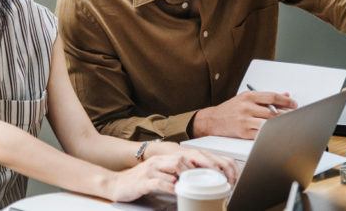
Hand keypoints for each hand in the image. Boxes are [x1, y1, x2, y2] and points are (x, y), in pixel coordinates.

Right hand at [107, 149, 237, 201]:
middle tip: (219, 177)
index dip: (212, 162)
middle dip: (206, 166)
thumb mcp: (164, 174)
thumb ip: (181, 174)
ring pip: (175, 166)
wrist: (118, 183)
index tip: (226, 173)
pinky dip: (170, 186)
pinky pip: (159, 181)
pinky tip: (177, 191)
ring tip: (201, 182)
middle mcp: (164, 160)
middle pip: (188, 157)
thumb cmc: (143, 180)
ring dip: (188, 174)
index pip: (195, 155)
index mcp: (170, 157)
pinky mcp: (145, 180)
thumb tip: (200, 179)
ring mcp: (154, 168)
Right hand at [192, 91, 296, 138]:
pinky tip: (277, 133)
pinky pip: (261, 134)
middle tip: (295, 117)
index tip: (294, 104)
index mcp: (248, 96)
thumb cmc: (231, 109)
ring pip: (269, 123)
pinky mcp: (243, 132)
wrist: (213, 120)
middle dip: (286, 115)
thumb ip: (264, 97)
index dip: (285, 101)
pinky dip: (270, 134)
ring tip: (288, 125)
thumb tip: (284, 95)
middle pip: (273, 111)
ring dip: (280, 125)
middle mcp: (247, 107)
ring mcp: (245, 120)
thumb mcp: (245, 98)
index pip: (272, 97)